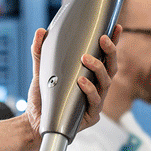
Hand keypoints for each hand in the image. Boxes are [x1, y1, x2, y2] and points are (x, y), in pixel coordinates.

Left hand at [23, 26, 119, 143]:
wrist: (33, 123)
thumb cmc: (43, 98)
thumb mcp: (40, 72)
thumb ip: (40, 52)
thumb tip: (40, 31)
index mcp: (90, 77)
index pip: (105, 57)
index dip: (114, 43)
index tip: (117, 26)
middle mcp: (97, 89)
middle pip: (111, 68)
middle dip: (110, 52)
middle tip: (103, 38)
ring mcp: (96, 103)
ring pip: (106, 83)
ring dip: (98, 68)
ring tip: (86, 58)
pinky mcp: (90, 117)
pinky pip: (95, 102)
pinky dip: (89, 90)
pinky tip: (81, 81)